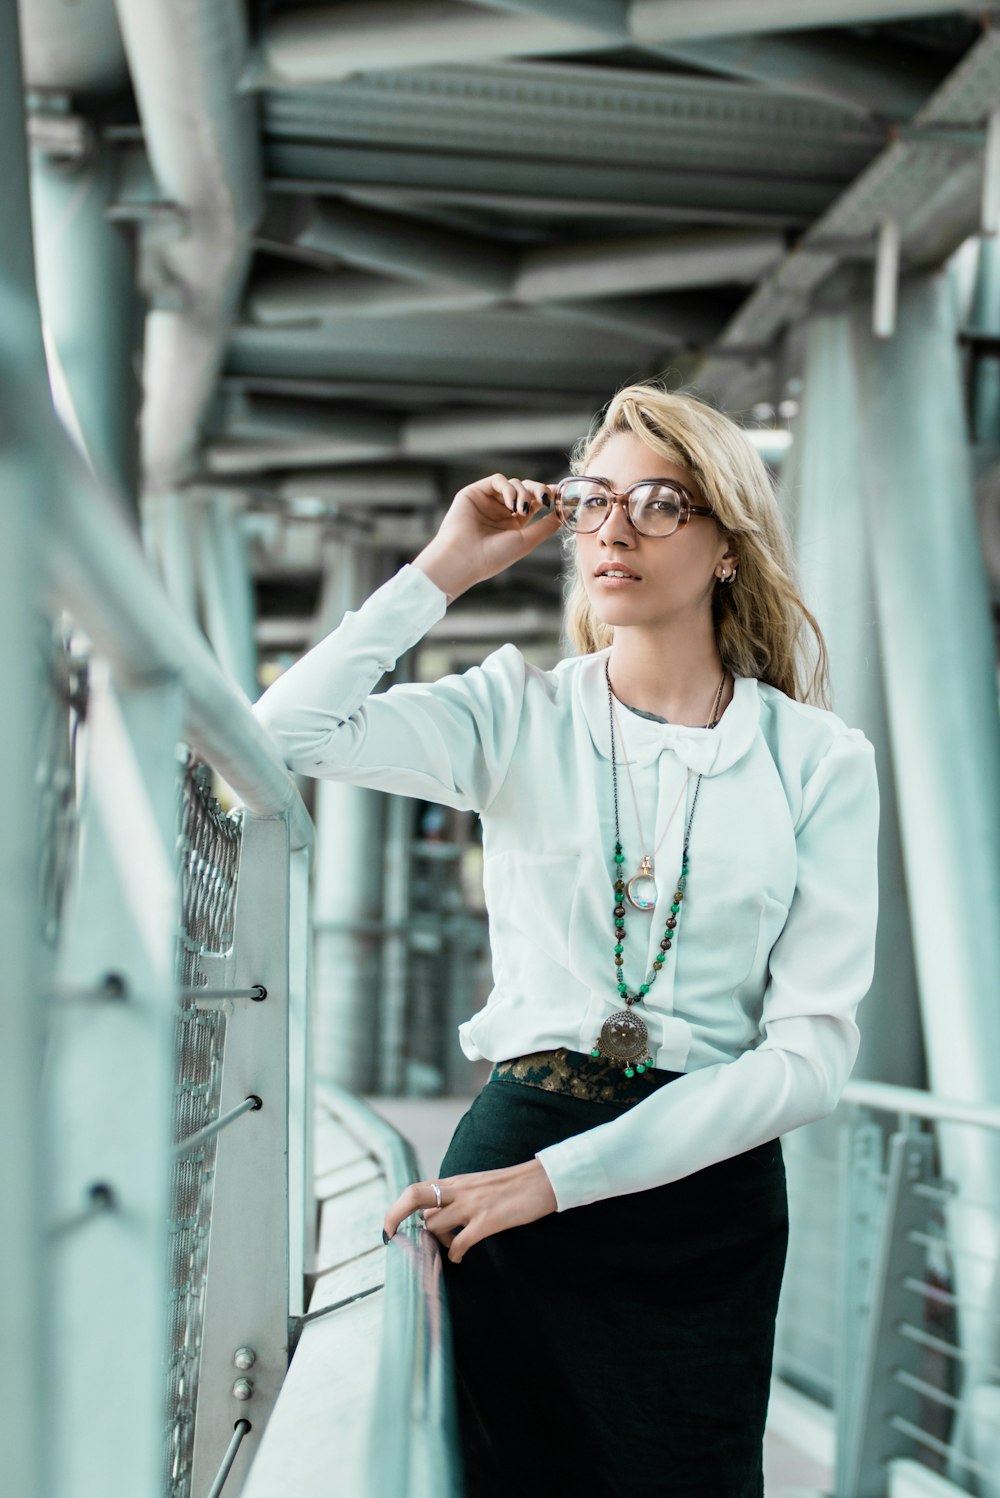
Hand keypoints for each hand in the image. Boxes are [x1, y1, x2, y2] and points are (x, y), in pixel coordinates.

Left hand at [383, 1158, 557, 1263]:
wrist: (542, 1181)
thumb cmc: (511, 1186)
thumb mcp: (477, 1186)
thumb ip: (455, 1199)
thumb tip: (434, 1218)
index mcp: (456, 1182)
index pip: (415, 1190)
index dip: (396, 1208)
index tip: (388, 1227)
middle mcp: (459, 1191)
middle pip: (414, 1196)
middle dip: (395, 1215)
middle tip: (392, 1236)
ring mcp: (472, 1205)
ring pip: (434, 1225)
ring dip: (437, 1242)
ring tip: (451, 1246)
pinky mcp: (488, 1220)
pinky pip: (460, 1242)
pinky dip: (455, 1254)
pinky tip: (460, 1257)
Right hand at [413, 473, 561, 600]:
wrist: (464, 559)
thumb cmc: (494, 556)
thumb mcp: (526, 541)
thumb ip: (545, 526)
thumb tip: (562, 513)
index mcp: (514, 523)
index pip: (535, 502)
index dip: (548, 496)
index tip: (560, 494)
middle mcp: (501, 511)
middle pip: (527, 490)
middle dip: (539, 490)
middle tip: (546, 498)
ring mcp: (488, 501)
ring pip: (514, 484)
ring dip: (523, 493)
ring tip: (520, 509)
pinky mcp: (475, 493)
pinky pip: (497, 480)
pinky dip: (508, 488)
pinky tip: (511, 503)